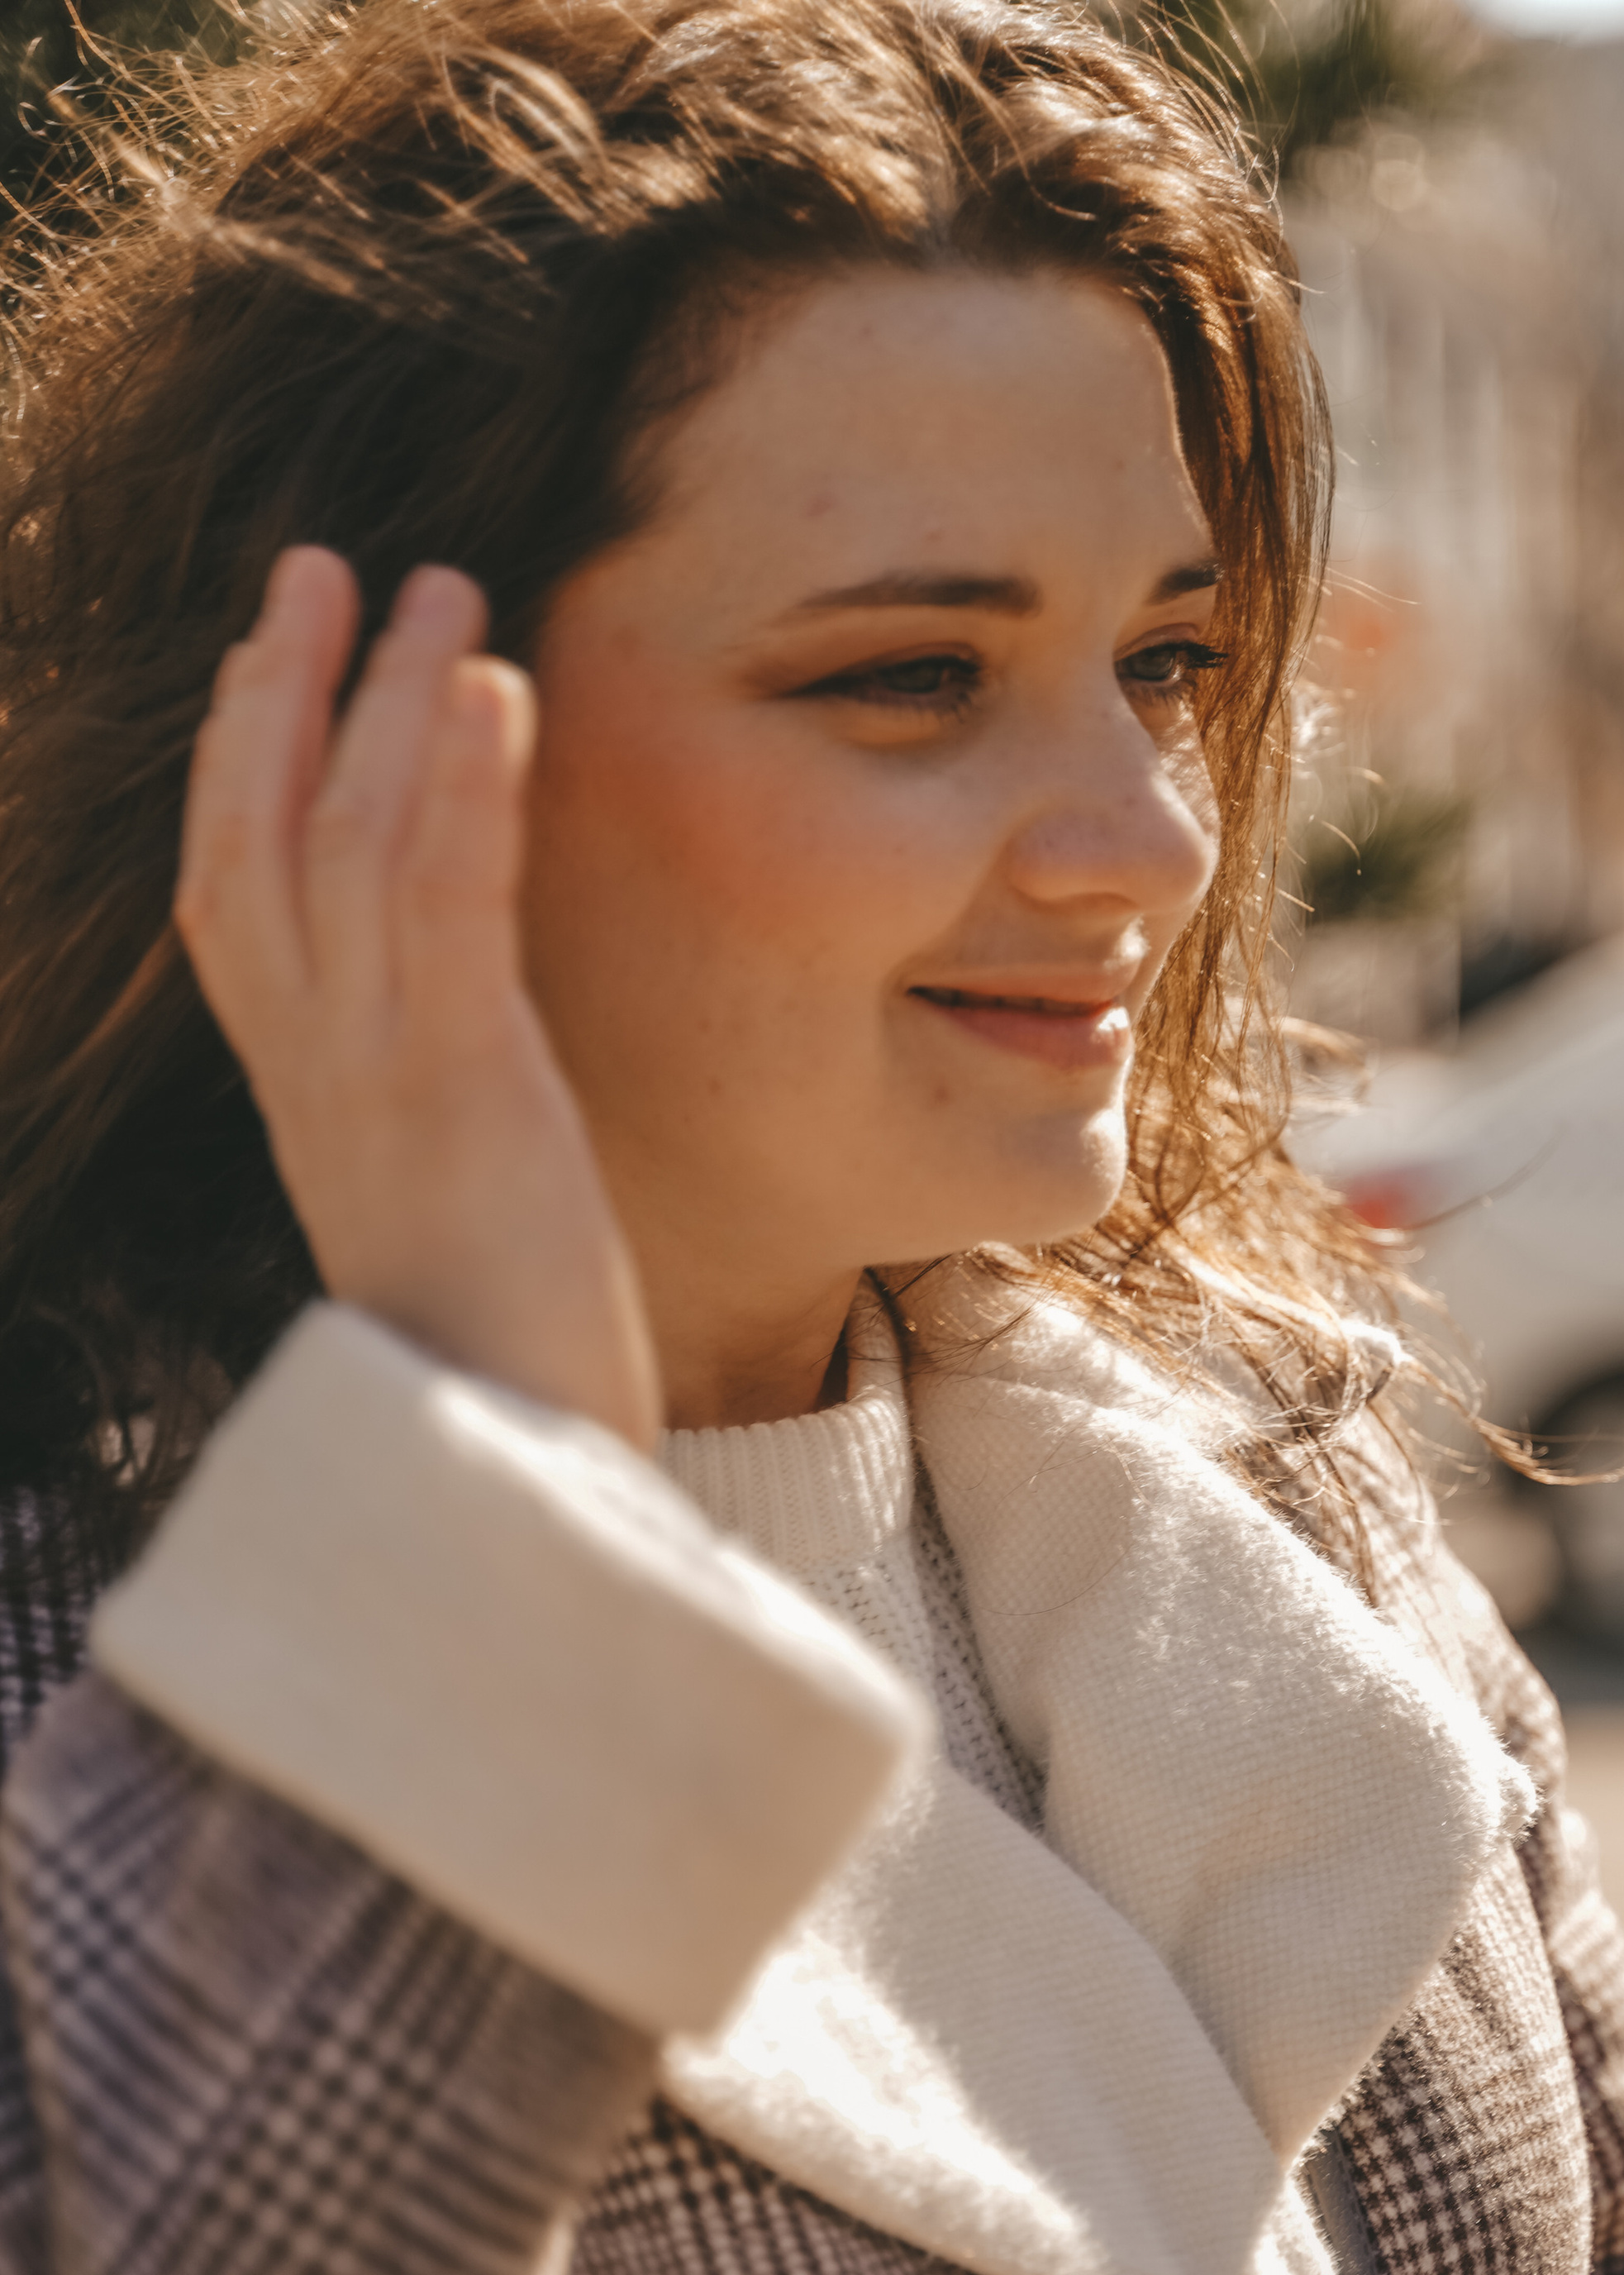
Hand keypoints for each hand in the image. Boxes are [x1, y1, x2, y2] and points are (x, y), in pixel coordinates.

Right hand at [176, 546, 660, 1444]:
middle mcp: (316, 1084)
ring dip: (384, 700)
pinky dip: (461, 785)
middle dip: (283, 695)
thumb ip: (431, 1121)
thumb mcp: (447, 1221)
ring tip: (431, 585)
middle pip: (259, 846)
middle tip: (324, 563)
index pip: (238, 909)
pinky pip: (444, 908)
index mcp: (309, 1110)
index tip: (272, 659)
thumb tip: (461, 1059)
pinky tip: (493, 685)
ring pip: (342, 848)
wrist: (517, 1492)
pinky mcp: (465, 1100)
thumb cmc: (502, 1372)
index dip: (239, 771)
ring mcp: (377, 1086)